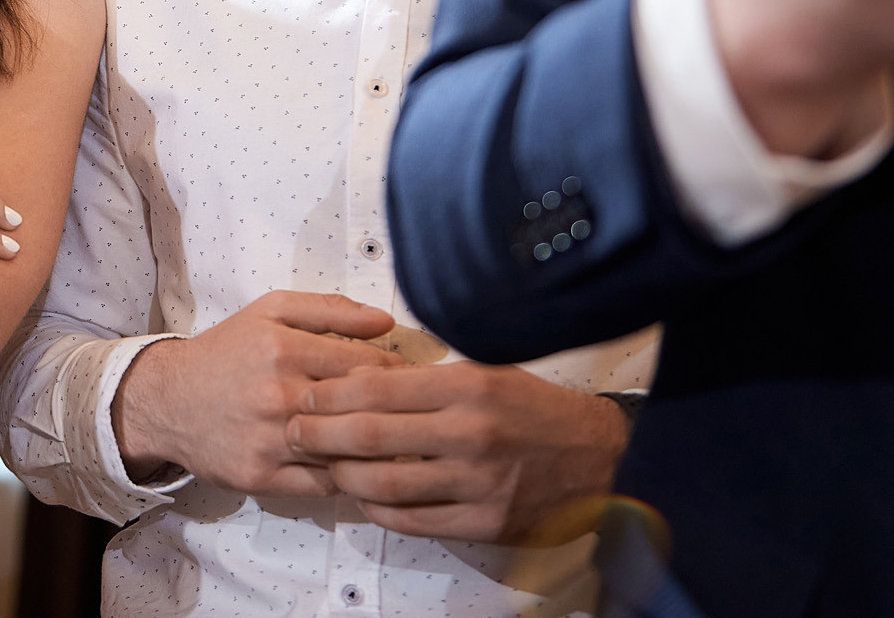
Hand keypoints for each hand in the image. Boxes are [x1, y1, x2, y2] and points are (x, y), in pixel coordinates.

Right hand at [112, 291, 397, 496]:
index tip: (408, 380)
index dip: (397, 375)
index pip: (367, 367)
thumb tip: (386, 322)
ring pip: (346, 452)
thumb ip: (329, 310)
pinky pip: (324, 485)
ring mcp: (269, 441)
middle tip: (408, 414)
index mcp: (283, 349)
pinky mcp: (261, 477)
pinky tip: (354, 465)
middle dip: (394, 414)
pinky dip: (346, 478)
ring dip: (374, 450)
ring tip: (390, 442)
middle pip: (361, 411)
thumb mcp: (270, 312)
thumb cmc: (226, 352)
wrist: (167, 400)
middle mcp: (277, 396)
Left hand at [285, 363, 626, 542]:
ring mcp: (476, 483)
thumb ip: (430, 375)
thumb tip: (364, 372)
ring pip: (384, 484)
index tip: (307, 393)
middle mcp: (469, 433)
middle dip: (319, 434)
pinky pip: (412, 520)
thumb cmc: (537, 410)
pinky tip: (365, 497)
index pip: (375, 387)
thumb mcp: (488, 370)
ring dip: (342, 476)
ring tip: (324, 466)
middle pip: (369, 435)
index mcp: (466, 386)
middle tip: (293, 430)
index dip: (330, 392)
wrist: (600, 459)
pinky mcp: (484, 522)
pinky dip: (379, 510)